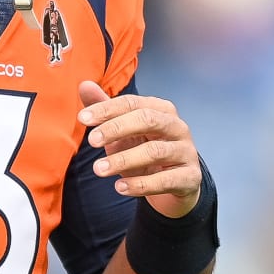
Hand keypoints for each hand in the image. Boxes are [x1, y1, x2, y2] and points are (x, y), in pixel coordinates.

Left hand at [78, 81, 202, 218]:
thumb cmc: (145, 151)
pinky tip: (120, 187)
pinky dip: (141, 185)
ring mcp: (186, 152)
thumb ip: (106, 110)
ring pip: (156, 152)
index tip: (82, 118)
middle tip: (91, 140)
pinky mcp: (190, 177)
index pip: (132, 103)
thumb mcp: (124, 132)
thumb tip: (84, 85)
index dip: (107, 109)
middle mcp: (177, 127)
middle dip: (116, 128)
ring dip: (124, 160)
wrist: (174, 184)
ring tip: (99, 169)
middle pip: (147, 120)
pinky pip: (166, 180)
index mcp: (161, 110)